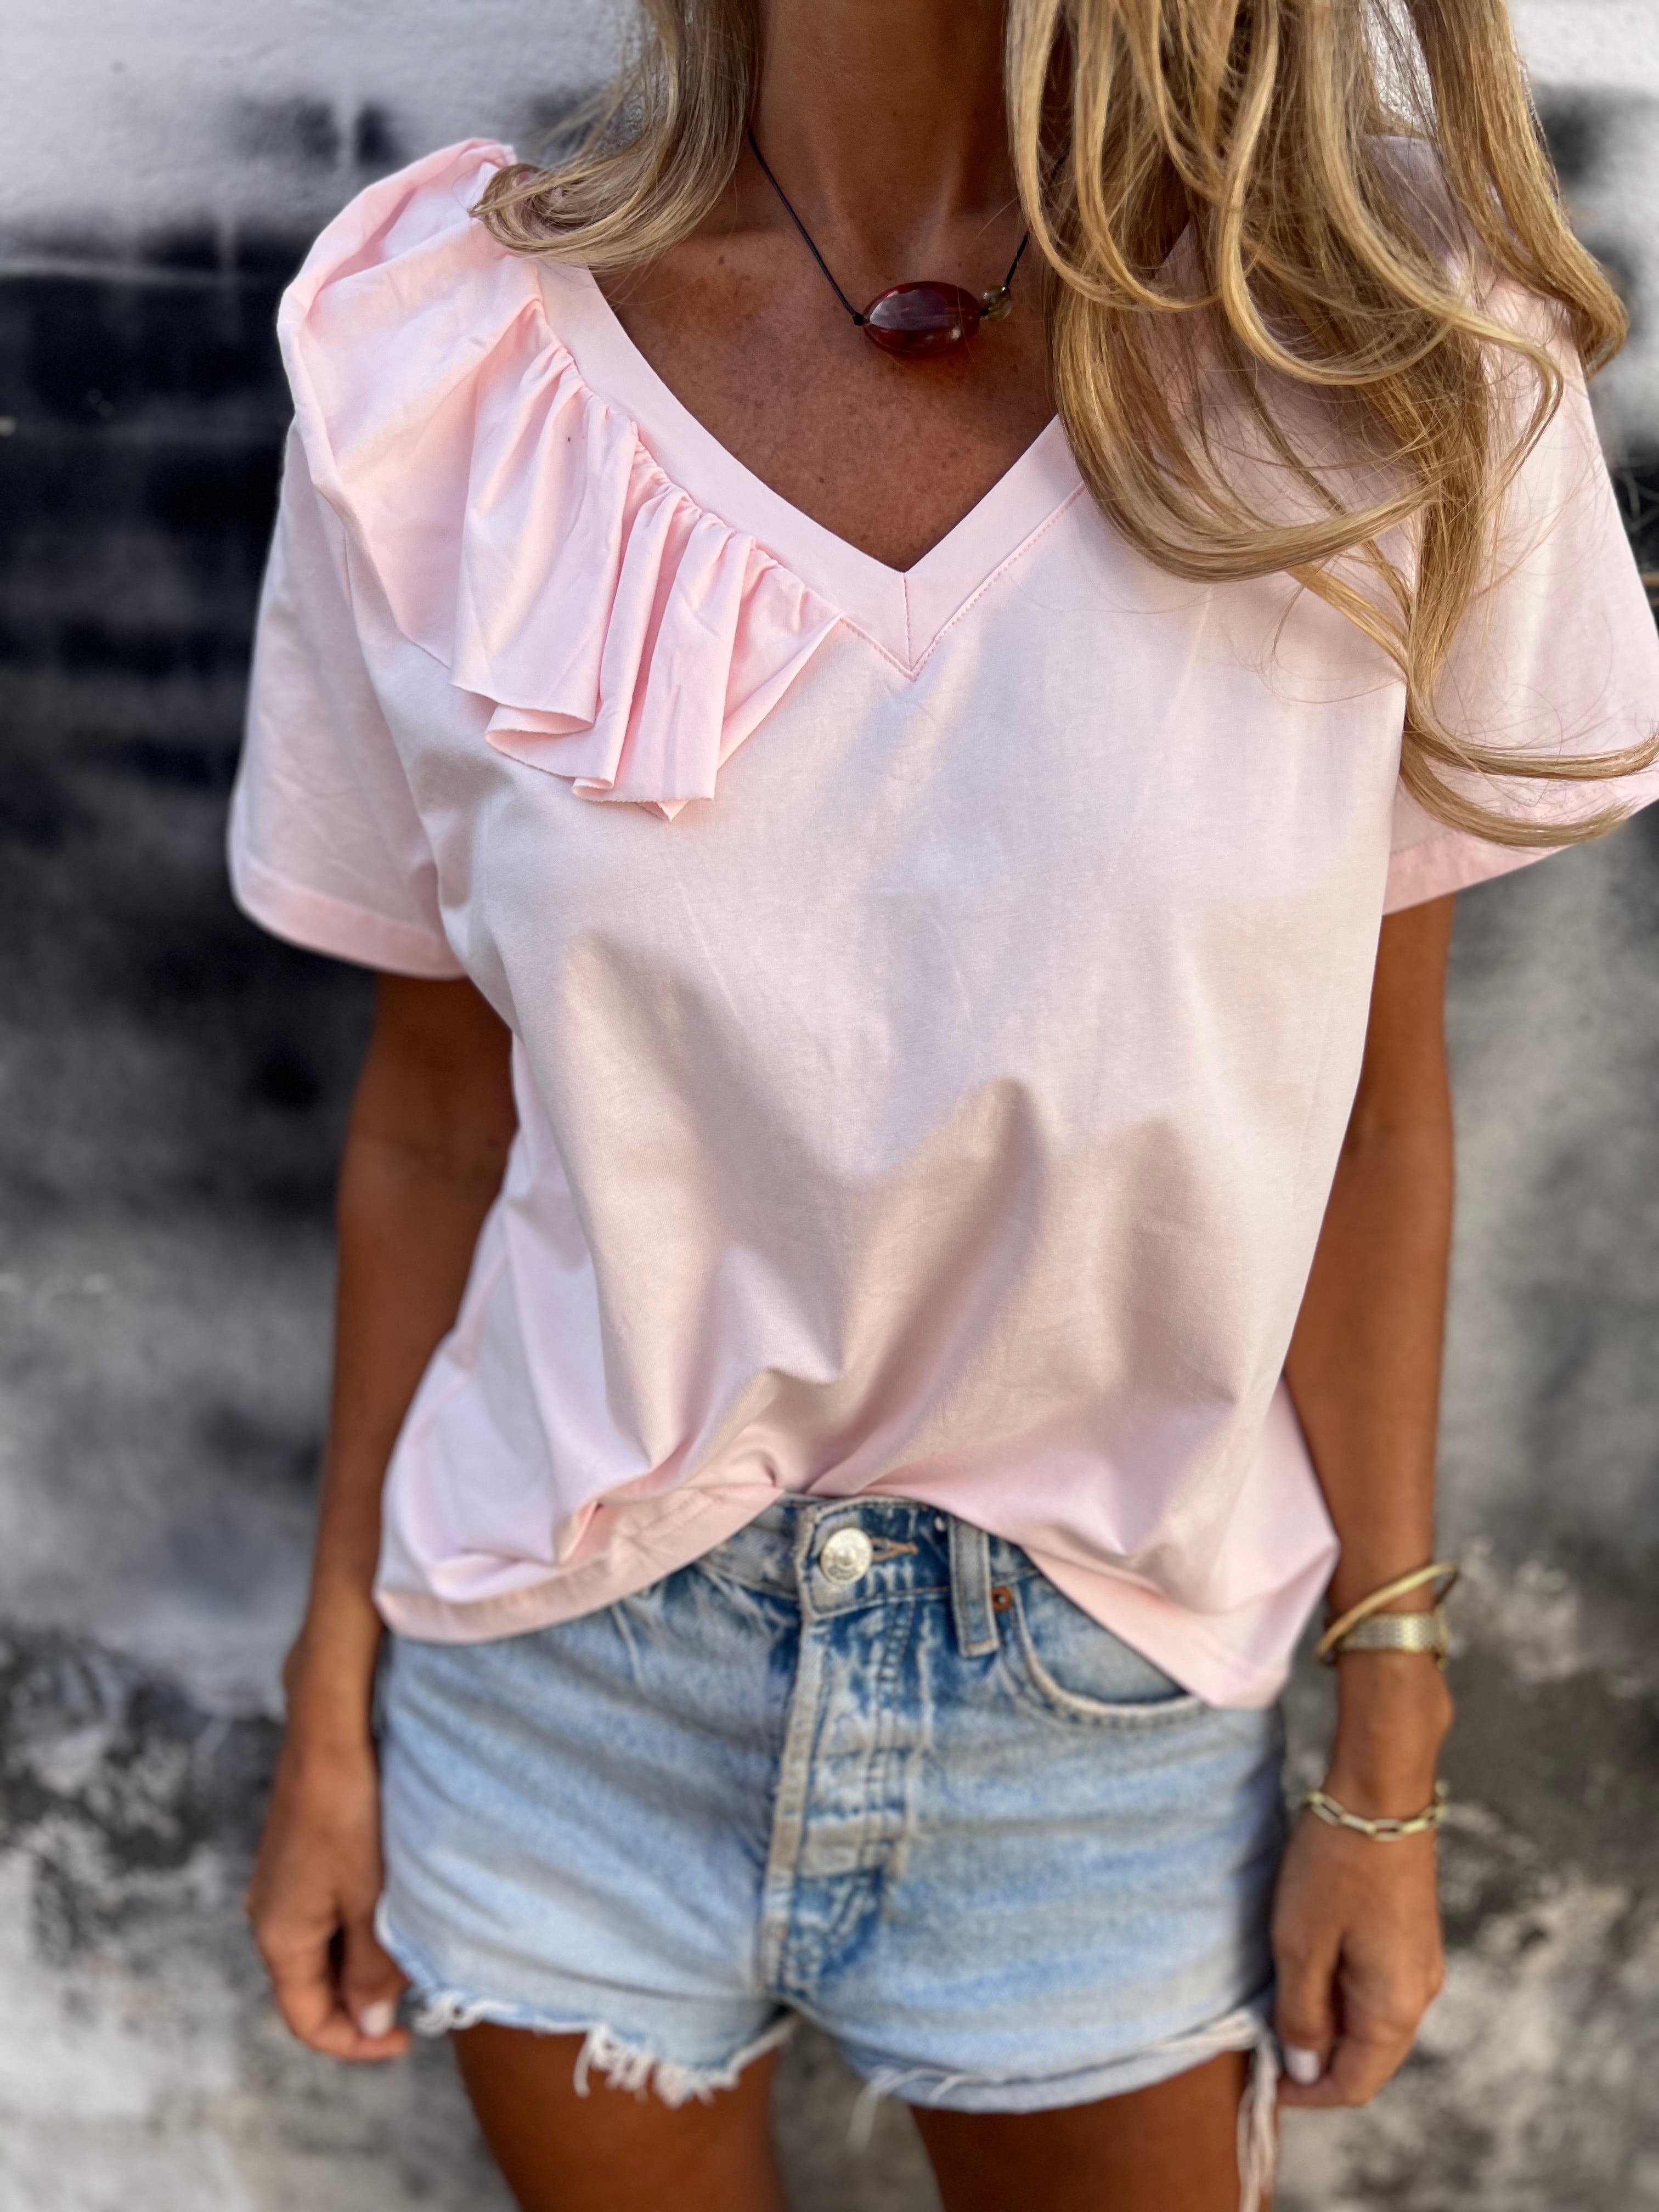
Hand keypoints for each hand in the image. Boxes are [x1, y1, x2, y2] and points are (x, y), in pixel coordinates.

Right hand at [245, 1717, 409, 2062]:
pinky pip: (325, 1915)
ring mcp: (281, 1888)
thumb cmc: (348, 1815)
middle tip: (416, 1987)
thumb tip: (368, 2023)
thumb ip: (369, 1969)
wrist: (330, 1735)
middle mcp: (269, 1917)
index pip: (308, 2019)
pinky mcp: (298, 1861)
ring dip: (363, 1961)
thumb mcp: (368, 1901)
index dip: (355, 2042)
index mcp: (279, 1938)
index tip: (405, 2040)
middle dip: (362, 2000)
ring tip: (409, 1945)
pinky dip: (357, 1926)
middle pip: (312, 1987)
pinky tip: (390, 1908)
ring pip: (323, 1950)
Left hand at [1271, 1657, 1448, 2106]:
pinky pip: (1376, 1987)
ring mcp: (1420, 1964)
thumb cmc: (1336, 1866)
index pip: (1355, 2084)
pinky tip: (1308, 1968)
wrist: (1380, 1793)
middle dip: (1317, 2062)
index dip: (1308, 2093)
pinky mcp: (1411, 1936)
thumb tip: (1307, 2069)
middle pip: (1367, 2057)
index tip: (1264, 2084)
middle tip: (1264, 2044)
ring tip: (1279, 2002)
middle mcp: (1420, 1995)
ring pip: (1371, 2022)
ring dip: (1328, 2025)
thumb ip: (1301, 2014)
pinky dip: (1342, 1993)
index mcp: (1396, 2008)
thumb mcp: (1301, 1944)